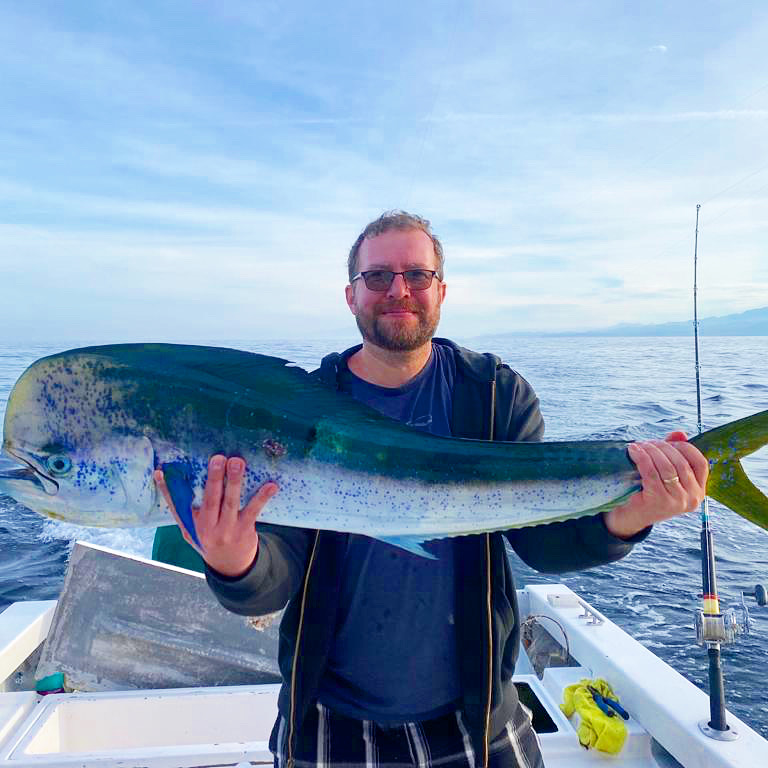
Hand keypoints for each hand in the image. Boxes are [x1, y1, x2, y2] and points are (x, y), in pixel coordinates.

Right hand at [154, 455, 277, 578]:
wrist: (229, 566)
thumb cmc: (208, 539)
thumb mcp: (190, 530)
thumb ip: (182, 509)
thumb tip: (167, 481)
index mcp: (192, 525)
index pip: (177, 505)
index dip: (167, 489)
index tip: (161, 473)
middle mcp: (207, 527)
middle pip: (209, 499)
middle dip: (213, 478)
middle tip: (218, 458)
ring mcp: (227, 529)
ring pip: (230, 502)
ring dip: (234, 481)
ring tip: (237, 463)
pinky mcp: (244, 529)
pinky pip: (253, 510)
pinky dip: (262, 497)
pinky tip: (271, 486)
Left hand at [603, 431, 707, 539]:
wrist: (630, 515)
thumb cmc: (649, 490)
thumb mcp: (665, 472)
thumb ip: (674, 452)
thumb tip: (680, 433)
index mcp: (699, 491)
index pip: (701, 463)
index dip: (686, 448)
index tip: (670, 442)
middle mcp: (693, 498)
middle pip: (681, 463)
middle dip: (663, 447)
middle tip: (647, 442)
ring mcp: (677, 501)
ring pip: (666, 467)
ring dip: (651, 451)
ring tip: (639, 446)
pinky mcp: (659, 501)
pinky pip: (651, 472)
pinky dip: (641, 457)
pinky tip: (632, 451)